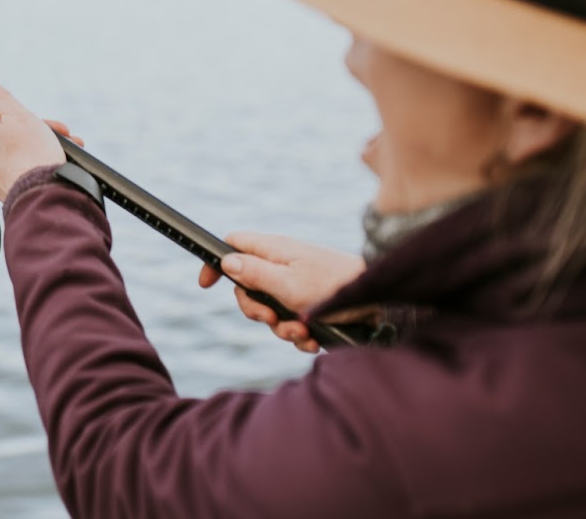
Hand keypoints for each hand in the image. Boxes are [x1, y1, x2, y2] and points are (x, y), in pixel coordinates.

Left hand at [0, 78, 68, 200]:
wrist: (41, 194)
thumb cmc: (31, 153)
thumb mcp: (17, 114)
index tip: (12, 109)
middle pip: (0, 127)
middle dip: (28, 124)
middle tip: (50, 127)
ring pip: (14, 145)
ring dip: (38, 140)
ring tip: (62, 144)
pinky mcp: (4, 182)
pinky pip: (19, 163)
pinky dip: (35, 158)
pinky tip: (56, 158)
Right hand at [197, 233, 366, 353]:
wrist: (379, 302)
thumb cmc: (333, 287)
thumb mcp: (287, 284)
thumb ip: (254, 273)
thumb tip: (226, 261)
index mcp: (273, 251)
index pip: (233, 245)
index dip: (216, 262)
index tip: (206, 285)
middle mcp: (282, 264)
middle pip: (247, 285)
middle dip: (255, 309)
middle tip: (271, 318)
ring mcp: (296, 283)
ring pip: (270, 308)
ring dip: (281, 327)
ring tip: (302, 333)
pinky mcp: (310, 302)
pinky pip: (291, 320)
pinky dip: (299, 333)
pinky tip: (313, 339)